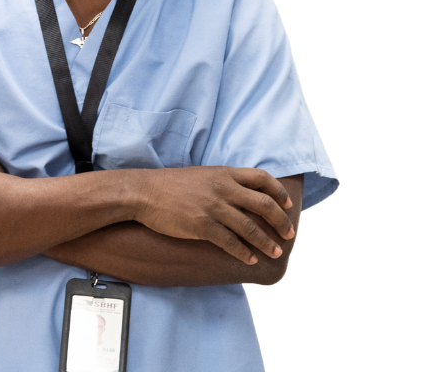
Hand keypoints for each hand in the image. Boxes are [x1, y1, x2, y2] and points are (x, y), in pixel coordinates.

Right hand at [135, 166, 294, 264]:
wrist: (145, 192)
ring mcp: (213, 207)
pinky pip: (230, 242)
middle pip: (263, 204)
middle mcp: (223, 188)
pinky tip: (250, 259)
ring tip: (275, 252)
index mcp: (224, 173)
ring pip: (250, 227)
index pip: (262, 178)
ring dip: (266, 242)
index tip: (287, 204)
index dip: (278, 192)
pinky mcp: (202, 225)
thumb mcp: (202, 175)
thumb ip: (223, 182)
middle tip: (288, 233)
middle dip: (280, 220)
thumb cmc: (170, 184)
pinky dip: (244, 252)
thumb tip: (241, 195)